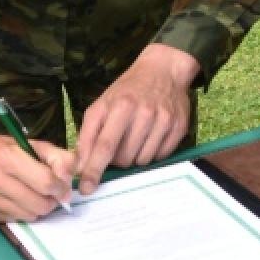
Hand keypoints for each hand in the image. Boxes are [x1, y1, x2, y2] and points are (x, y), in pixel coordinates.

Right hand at [0, 122, 74, 223]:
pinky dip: (18, 212)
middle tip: (48, 193)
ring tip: (31, 195)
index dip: (60, 187)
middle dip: (50, 201)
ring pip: (28, 216)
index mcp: (6, 157)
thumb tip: (70, 179)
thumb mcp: (27, 143)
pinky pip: (12, 220)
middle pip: (40, 205)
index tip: (60, 187)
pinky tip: (12, 199)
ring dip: (35, 208)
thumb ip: (56, 156)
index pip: (46, 183)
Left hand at [74, 44, 199, 187]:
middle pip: (124, 158)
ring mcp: (164, 121)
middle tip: (119, 143)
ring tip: (135, 138)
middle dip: (116, 160)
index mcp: (121, 106)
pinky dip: (151, 154)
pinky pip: (160, 157)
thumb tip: (80, 165)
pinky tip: (150, 137)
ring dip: (134, 157)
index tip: (86, 188)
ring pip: (142, 161)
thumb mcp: (102, 104)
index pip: (105, 145)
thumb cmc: (128, 90)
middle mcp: (144, 113)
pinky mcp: (179, 128)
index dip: (94, 169)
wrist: (164, 70)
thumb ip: (88, 134)